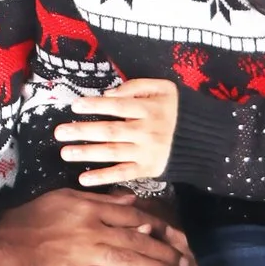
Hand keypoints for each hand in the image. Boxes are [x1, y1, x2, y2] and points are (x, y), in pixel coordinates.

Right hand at [0, 190, 195, 265]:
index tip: (171, 238)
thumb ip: (101, 201)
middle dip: (161, 255)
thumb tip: (132, 202)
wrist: (4, 238)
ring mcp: (81, 253)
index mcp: (90, 207)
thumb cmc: (35, 215)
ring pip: (125, 264)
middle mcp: (90, 228)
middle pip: (135, 241)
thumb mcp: (67, 197)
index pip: (132, 216)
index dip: (155, 228)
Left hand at [55, 76, 181, 189]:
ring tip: (65, 153)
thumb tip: (109, 93)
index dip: (96, 105)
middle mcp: (146, 131)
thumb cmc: (178, 110)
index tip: (74, 106)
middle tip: (59, 132)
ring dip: (86, 153)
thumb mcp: (164, 88)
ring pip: (112, 153)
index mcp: (149, 109)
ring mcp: (146, 152)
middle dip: (82, 131)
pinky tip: (84, 179)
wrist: (205, 138)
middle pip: (110, 130)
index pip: (117, 105)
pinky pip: (123, 174)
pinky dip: (103, 177)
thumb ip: (137, 86)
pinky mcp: (148, 170)